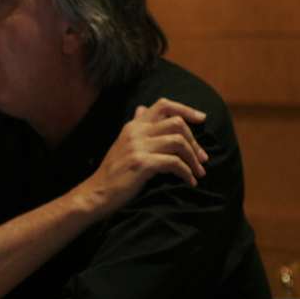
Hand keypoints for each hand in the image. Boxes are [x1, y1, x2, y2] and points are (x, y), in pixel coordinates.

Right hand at [72, 97, 208, 218]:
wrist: (97, 193)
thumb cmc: (114, 171)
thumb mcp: (123, 143)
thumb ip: (136, 125)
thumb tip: (142, 108)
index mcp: (133, 125)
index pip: (164, 105)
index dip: (186, 109)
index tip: (202, 118)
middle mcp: (135, 132)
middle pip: (177, 123)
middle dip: (195, 141)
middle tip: (202, 158)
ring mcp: (138, 147)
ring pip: (178, 141)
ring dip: (194, 158)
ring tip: (199, 172)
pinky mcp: (141, 164)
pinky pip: (173, 162)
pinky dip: (186, 172)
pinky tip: (189, 181)